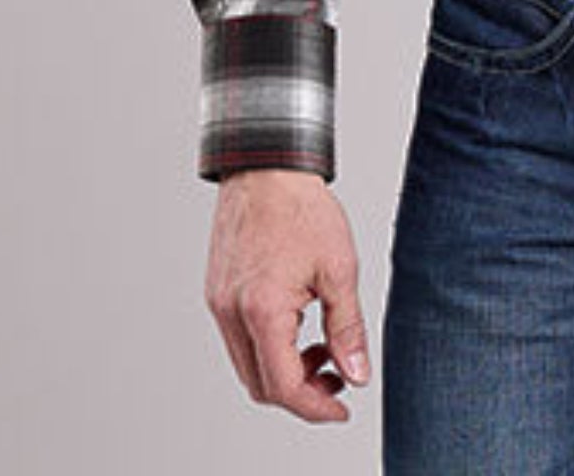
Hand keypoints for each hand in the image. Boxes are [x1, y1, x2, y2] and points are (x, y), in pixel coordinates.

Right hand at [205, 168, 369, 423]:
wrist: (267, 165)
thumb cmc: (302, 208)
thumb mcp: (339, 269)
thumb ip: (347, 328)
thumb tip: (356, 374)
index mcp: (262, 310)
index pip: (283, 386)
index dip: (315, 407)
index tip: (342, 408)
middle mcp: (231, 313)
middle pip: (261, 384)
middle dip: (301, 391)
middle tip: (337, 375)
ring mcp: (219, 303)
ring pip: (248, 363)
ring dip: (284, 369)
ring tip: (322, 346)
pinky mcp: (217, 291)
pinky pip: (239, 338)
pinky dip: (268, 345)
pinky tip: (298, 323)